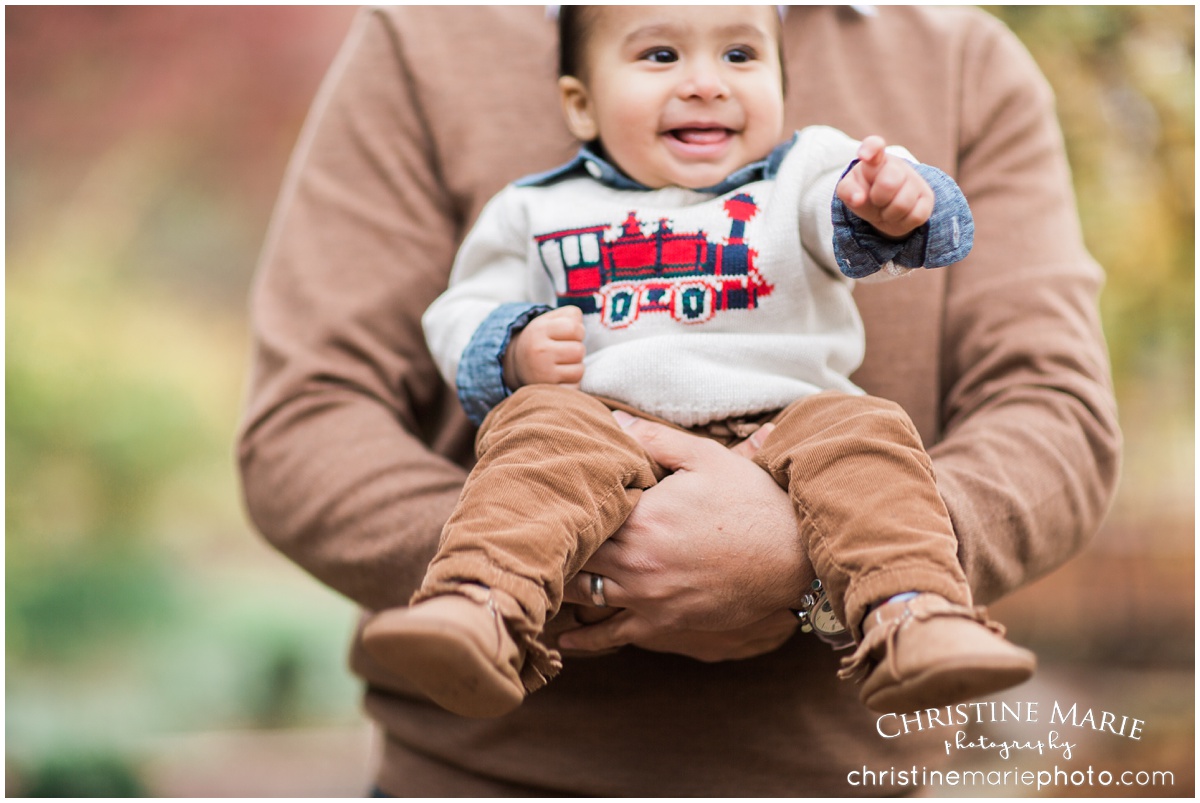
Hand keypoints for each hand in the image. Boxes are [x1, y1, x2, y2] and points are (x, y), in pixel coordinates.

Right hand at [502, 306, 585, 388]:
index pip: (575, 328)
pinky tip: (561, 377)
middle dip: (577, 350)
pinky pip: (574, 387)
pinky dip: (572, 383)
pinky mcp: (548, 390)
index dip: (578, 331)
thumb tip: (582, 323)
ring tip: (563, 364)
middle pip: (579, 351)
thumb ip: (570, 315)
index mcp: (540, 329)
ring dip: (576, 367)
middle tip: (566, 351)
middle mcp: (539, 351)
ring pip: (579, 370)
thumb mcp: (550, 320)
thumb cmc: (542, 339)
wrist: (517, 365)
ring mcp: (543, 373)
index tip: (570, 335)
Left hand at [558, 413, 811, 659]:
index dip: (561, 507)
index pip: (583, 513)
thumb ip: (653, 438)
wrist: (793, 555)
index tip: (543, 499)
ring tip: (537, 579)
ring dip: (562, 587)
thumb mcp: (705, 458)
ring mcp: (647, 597)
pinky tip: (561, 639)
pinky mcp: (662, 623)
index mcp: (641, 517)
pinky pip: (612, 635)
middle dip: (555, 546)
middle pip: (575, 556)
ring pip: (584, 596)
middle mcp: (635, 561)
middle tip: (529, 540)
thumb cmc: (750, 501)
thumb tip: (613, 419)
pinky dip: (584, 638)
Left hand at [836, 135, 933, 238]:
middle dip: (877, 199)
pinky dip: (902, 222)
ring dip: (888, 214)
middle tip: (876, 200)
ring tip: (886, 209)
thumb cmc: (865, 194)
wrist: (884, 208)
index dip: (871, 149)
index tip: (865, 156)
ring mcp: (914, 181)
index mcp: (874, 160)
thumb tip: (858, 199)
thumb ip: (848, 191)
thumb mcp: (850, 192)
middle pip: (888, 183)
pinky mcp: (927, 197)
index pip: (874, 146)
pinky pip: (915, 216)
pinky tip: (899, 216)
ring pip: (902, 204)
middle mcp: (897, 166)